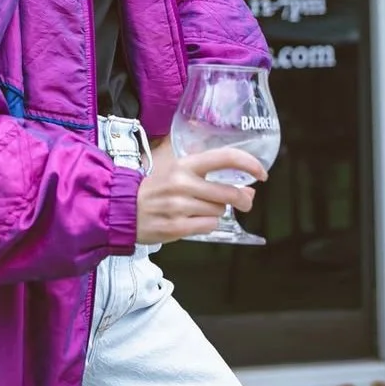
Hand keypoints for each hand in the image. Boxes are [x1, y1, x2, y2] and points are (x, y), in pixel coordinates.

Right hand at [136, 137, 266, 244]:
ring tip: (199, 208)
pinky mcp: (177, 227)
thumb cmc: (153, 189)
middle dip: (242, 199)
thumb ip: (209, 176)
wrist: (122, 207)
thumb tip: (248, 190)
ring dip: (216, 212)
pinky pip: (208, 226)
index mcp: (183, 165)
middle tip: (244, 201)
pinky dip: (206, 225)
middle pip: (229, 193)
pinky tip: (193, 220)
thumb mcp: (176, 171)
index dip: (249, 164)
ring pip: (219, 212)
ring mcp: (179, 207)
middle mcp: (182, 183)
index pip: (224, 158)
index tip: (262, 173)